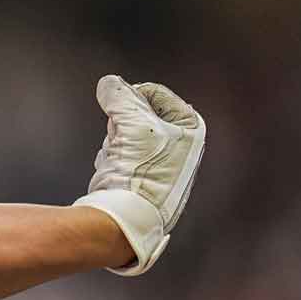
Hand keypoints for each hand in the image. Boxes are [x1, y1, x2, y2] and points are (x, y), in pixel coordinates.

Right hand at [74, 75, 205, 275]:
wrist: (127, 215)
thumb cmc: (142, 171)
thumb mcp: (133, 121)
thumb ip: (119, 95)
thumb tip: (109, 84)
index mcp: (191, 128)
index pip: (155, 92)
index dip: (134, 97)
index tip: (126, 111)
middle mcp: (180, 143)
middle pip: (138, 111)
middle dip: (123, 121)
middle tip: (125, 137)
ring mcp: (159, 159)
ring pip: (124, 129)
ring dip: (116, 138)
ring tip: (121, 155)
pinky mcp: (139, 171)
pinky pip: (118, 147)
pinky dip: (112, 153)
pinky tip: (115, 167)